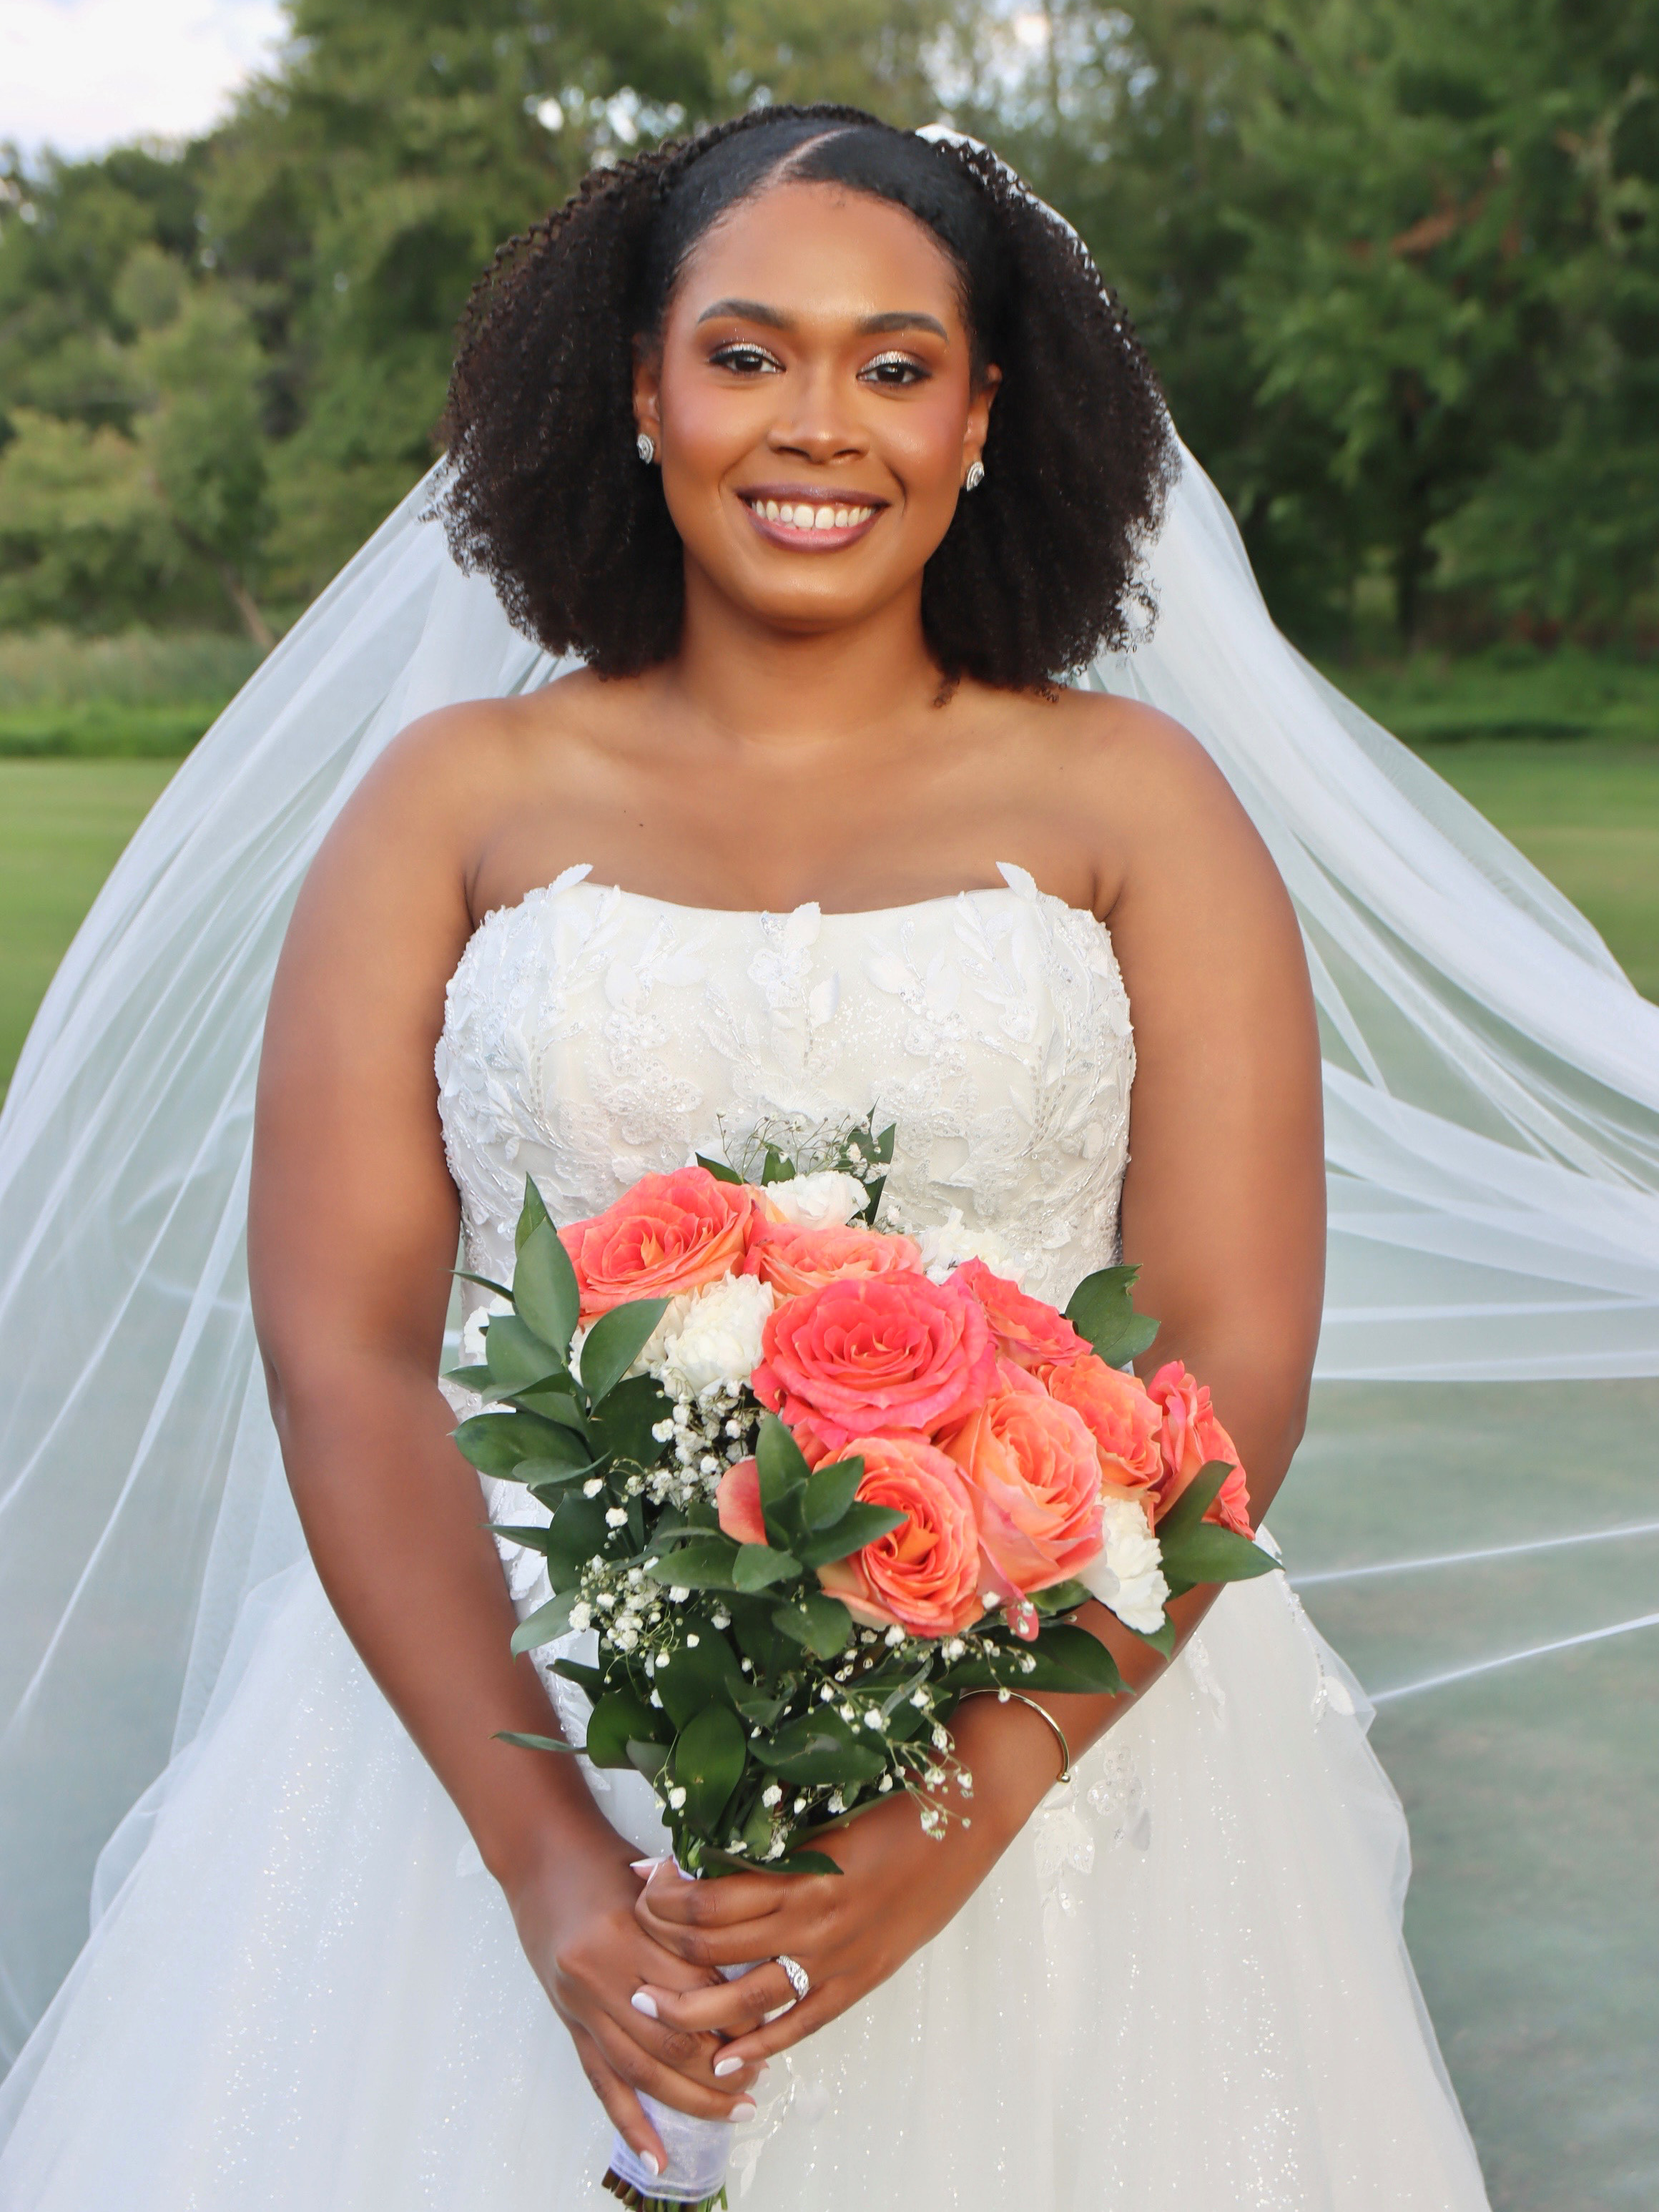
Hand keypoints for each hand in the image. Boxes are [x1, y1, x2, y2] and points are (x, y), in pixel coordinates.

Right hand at [505, 1820, 766, 2173]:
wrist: (539, 1854)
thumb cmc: (603, 1858)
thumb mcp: (654, 1876)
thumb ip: (693, 1919)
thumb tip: (751, 1960)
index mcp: (624, 1931)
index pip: (693, 1988)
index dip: (735, 2012)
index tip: (770, 2023)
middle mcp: (598, 1975)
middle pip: (669, 2040)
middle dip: (719, 2067)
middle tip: (759, 2076)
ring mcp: (580, 2005)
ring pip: (640, 2070)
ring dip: (690, 2099)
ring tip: (734, 2109)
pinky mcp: (569, 2023)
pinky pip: (601, 2081)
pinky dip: (630, 2123)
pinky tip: (657, 2157)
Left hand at [631, 1775, 1015, 2070]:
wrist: (968, 1812)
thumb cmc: (895, 1796)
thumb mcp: (824, 1810)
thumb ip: (769, 1834)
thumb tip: (701, 1842)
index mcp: (798, 1869)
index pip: (704, 1899)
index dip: (662, 1895)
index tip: (642, 1879)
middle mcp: (811, 1919)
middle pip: (710, 1949)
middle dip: (660, 1945)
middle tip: (633, 1935)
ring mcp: (837, 1956)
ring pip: (743, 1999)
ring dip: (690, 2009)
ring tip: (649, 2007)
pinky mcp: (861, 1979)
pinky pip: (799, 2025)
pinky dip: (758, 2048)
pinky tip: (725, 2062)